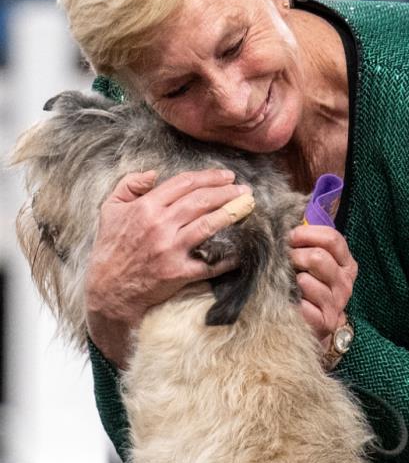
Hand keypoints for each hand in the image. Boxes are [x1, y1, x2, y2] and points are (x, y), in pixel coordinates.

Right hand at [85, 167, 251, 365]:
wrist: (108, 289)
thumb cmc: (110, 247)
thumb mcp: (110, 209)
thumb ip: (128, 185)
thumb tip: (152, 174)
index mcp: (145, 207)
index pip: (184, 184)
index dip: (209, 177)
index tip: (226, 176)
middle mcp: (159, 226)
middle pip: (200, 201)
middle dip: (227, 192)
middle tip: (244, 189)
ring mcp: (170, 250)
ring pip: (208, 225)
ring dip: (232, 213)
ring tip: (248, 206)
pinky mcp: (179, 273)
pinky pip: (210, 262)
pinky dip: (229, 256)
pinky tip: (243, 247)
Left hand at [287, 223, 356, 342]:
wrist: (314, 324)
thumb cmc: (310, 287)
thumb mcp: (314, 262)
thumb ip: (309, 242)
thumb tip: (289, 220)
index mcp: (346, 263)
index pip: (332, 239)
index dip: (307, 234)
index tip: (290, 237)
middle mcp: (345, 282)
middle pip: (319, 257)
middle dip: (295, 256)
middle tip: (286, 262)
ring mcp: (337, 302)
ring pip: (307, 281)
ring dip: (292, 280)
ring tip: (290, 284)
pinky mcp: (326, 321)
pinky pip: (304, 305)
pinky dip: (293, 302)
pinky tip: (293, 302)